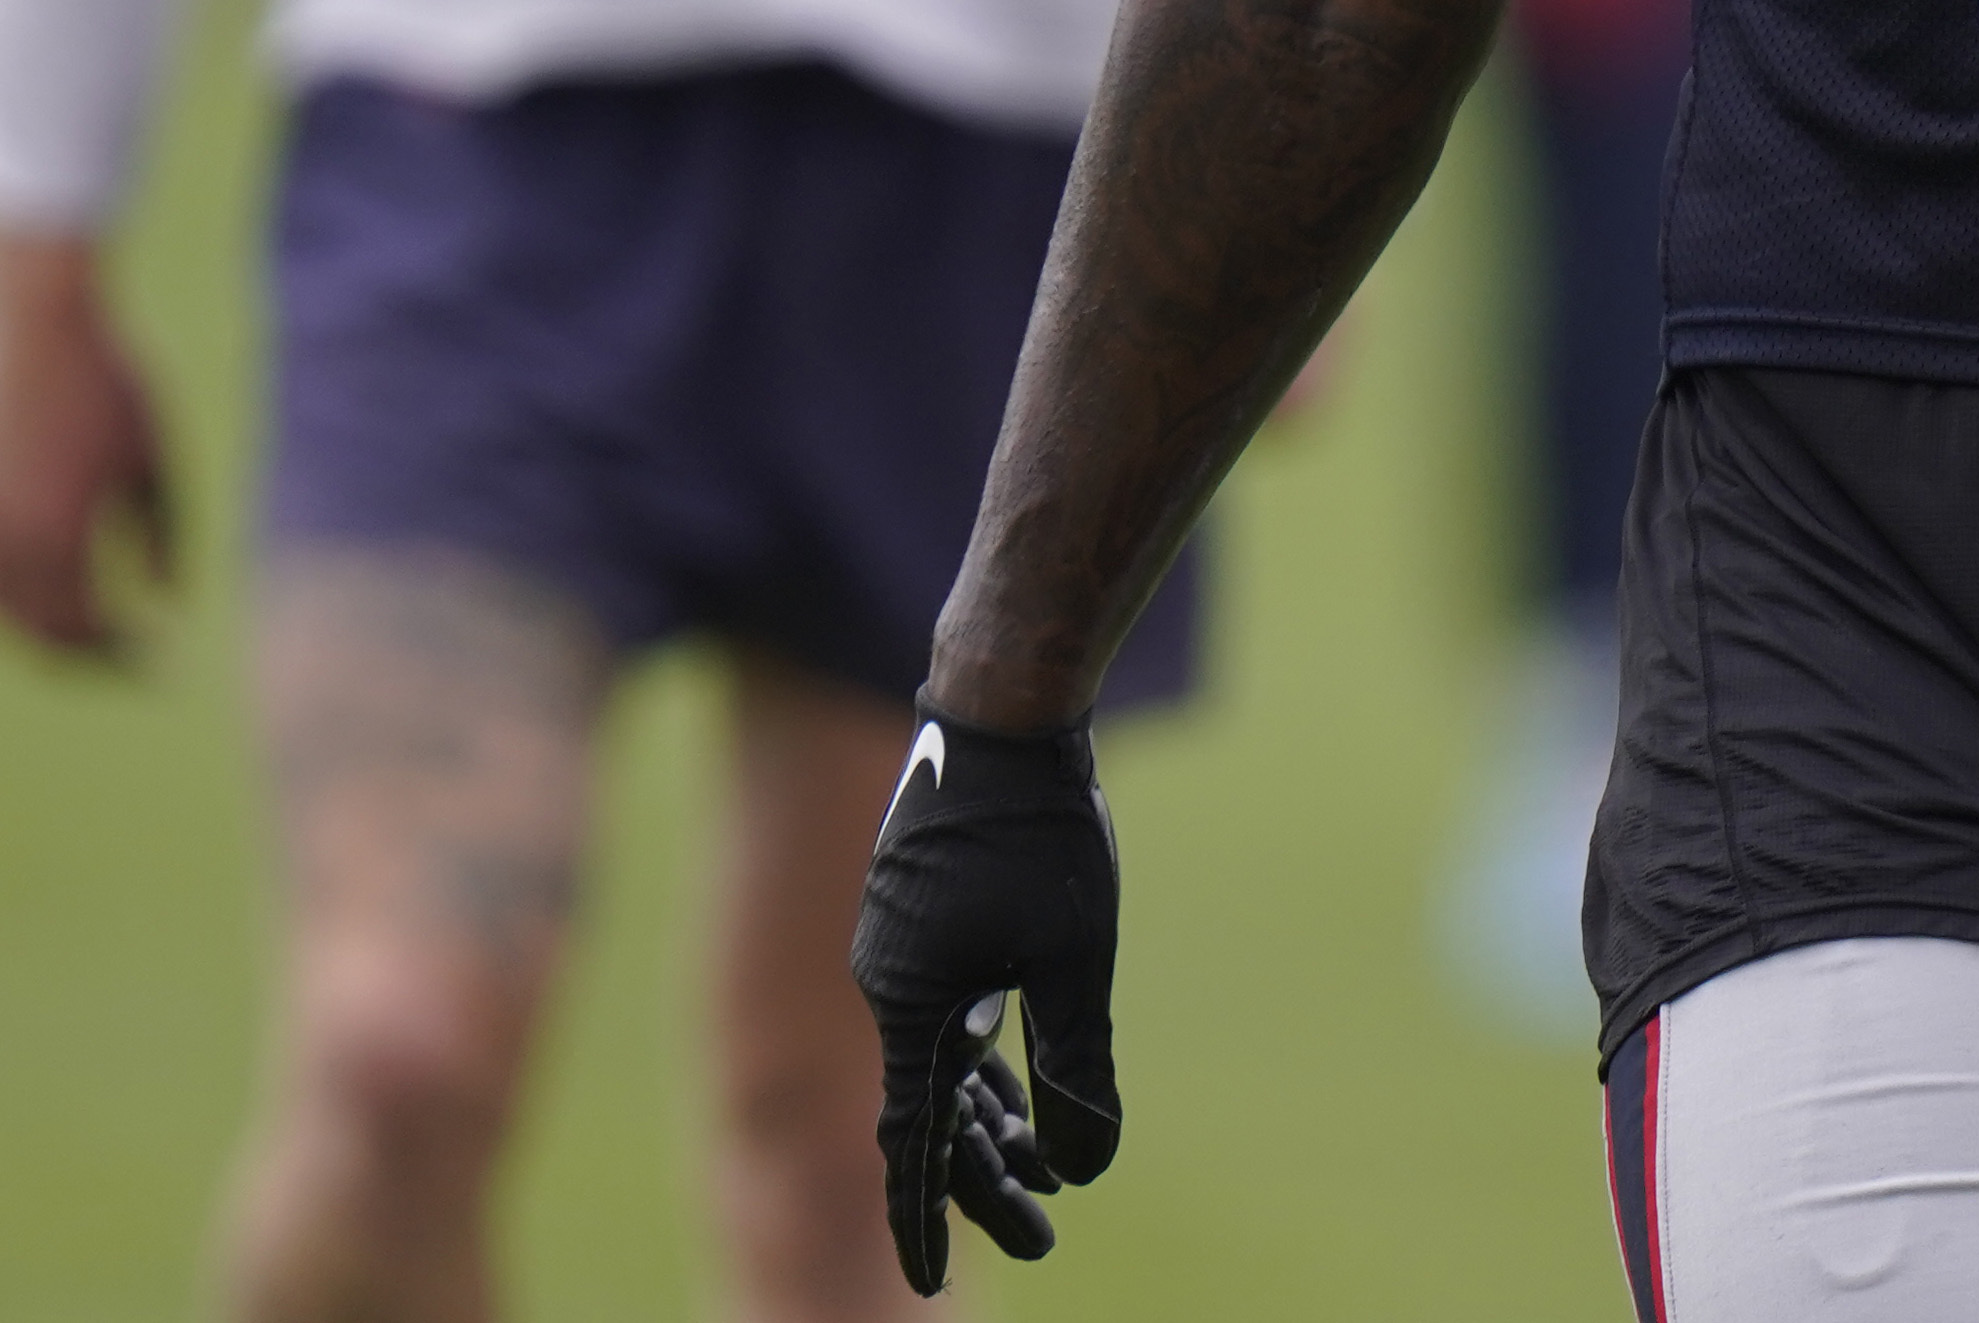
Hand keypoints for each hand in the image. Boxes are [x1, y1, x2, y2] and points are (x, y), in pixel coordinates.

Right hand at [0, 230, 175, 660]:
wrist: (31, 314)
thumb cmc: (108, 381)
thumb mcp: (153, 459)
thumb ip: (165, 537)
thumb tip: (171, 602)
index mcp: (56, 538)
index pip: (86, 629)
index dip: (122, 655)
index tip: (159, 664)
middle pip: (33, 629)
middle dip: (80, 654)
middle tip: (120, 662)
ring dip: (32, 629)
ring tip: (77, 636)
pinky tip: (24, 590)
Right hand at [853, 715, 1123, 1293]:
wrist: (1004, 712)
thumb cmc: (1042, 835)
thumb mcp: (1077, 961)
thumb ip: (1079, 1068)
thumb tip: (1085, 1168)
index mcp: (915, 1008)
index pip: (915, 1142)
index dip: (928, 1216)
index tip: (931, 1281)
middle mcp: (893, 985)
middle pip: (934, 1111)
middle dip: (986, 1179)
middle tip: (1045, 1234)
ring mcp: (904, 948)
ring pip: (943, 1062)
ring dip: (989, 1119)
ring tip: (1040, 1173)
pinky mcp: (925, 915)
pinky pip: (947, 1015)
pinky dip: (982, 1060)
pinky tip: (1015, 1082)